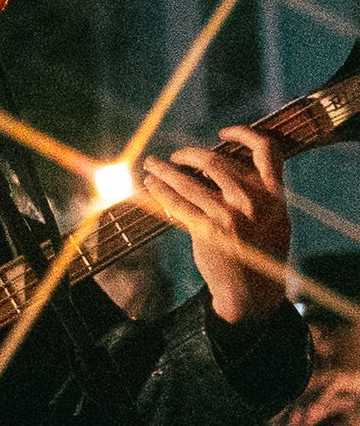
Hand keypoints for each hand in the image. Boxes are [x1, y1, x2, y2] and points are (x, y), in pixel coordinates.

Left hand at [135, 124, 290, 324]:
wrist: (253, 293)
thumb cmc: (260, 251)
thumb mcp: (273, 219)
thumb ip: (258, 192)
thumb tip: (224, 164)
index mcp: (274, 194)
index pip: (268, 151)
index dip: (245, 134)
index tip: (223, 133)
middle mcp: (253, 201)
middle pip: (215, 161)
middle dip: (189, 155)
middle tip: (174, 156)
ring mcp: (229, 216)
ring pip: (189, 181)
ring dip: (164, 170)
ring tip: (151, 166)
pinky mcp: (207, 231)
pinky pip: (177, 203)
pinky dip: (161, 191)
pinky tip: (151, 186)